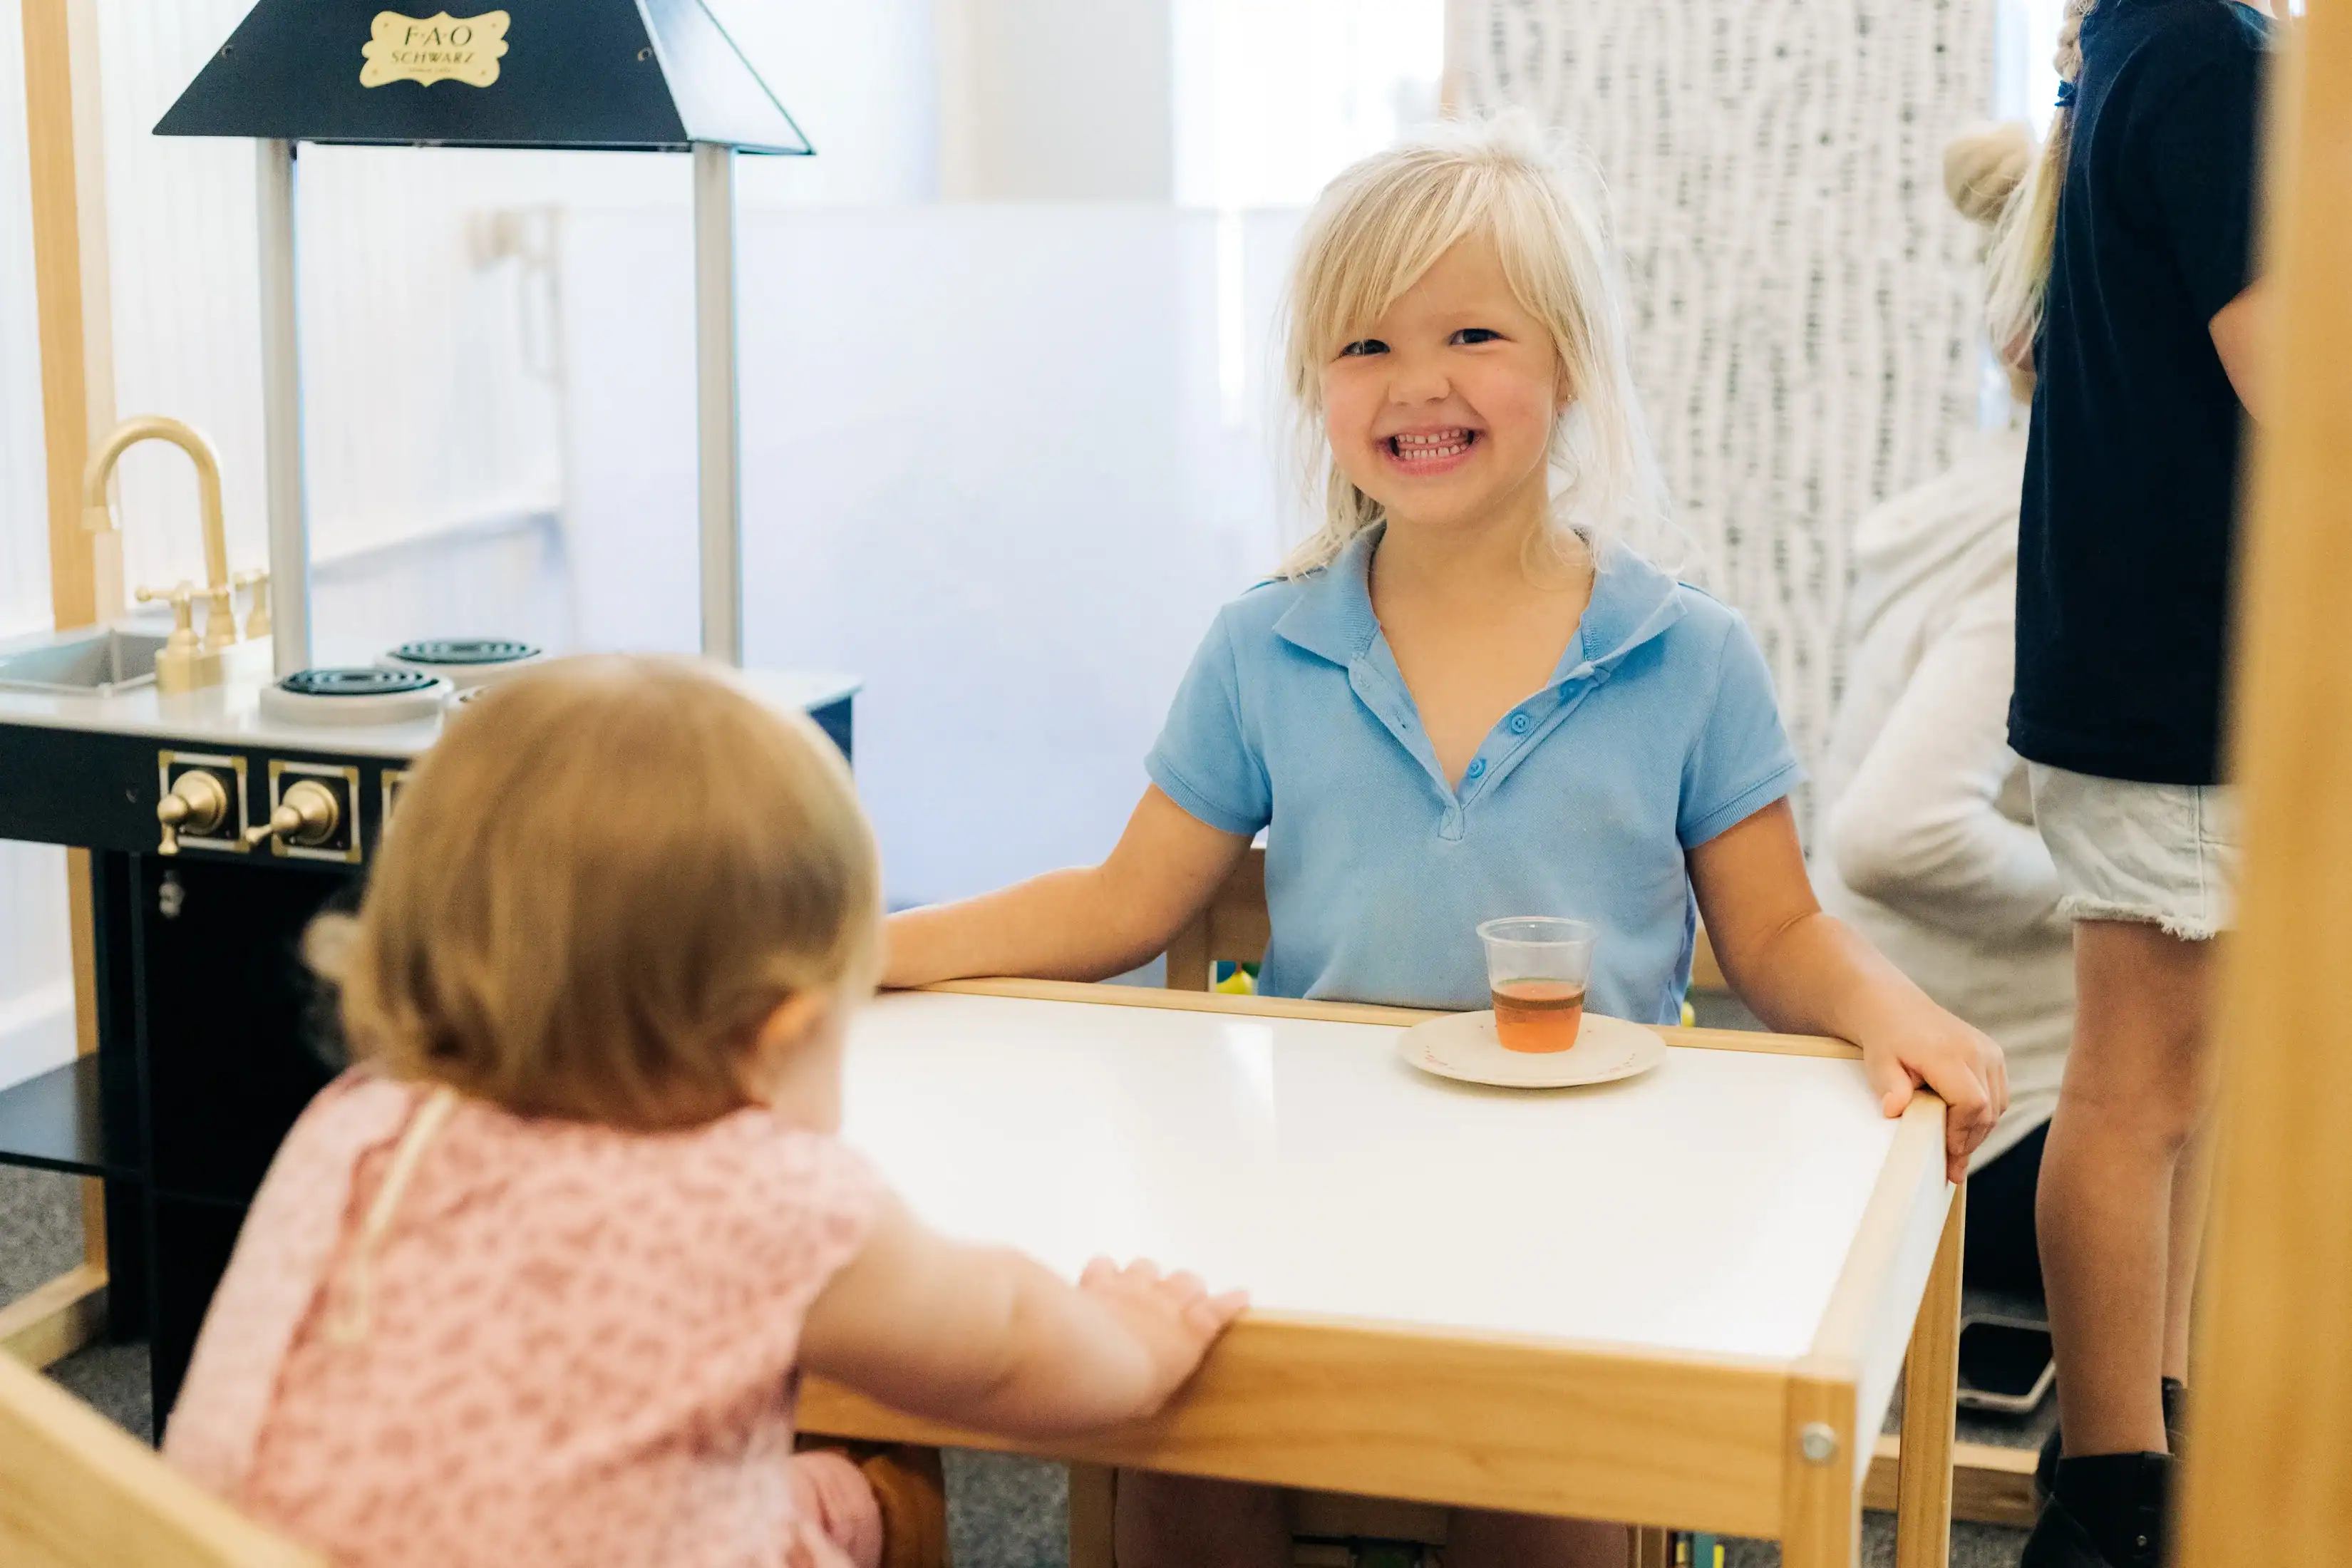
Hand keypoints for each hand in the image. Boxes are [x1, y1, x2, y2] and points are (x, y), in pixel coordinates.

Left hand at [1078, 1256, 1247, 1414]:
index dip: (1232, 1301)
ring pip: (1147, 1265)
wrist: (1093, 1365)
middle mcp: (1165, 1303)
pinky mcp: (1101, 1282)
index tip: (1241, 1295)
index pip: (1220, 1309)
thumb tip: (1155, 1384)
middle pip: (1188, 1280)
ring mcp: (1132, 1288)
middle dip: (1188, 1287)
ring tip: (1138, 1291)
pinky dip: (1104, 1272)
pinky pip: (1104, 1264)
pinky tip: (1100, 1283)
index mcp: (1188, 1334)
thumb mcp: (1153, 1399)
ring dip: (1145, 1276)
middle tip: (1181, 1301)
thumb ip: (1160, 1381)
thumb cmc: (1128, 1392)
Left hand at [1855, 998, 2008, 1183]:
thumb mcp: (1878, 1062)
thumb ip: (1890, 1086)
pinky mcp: (1994, 1055)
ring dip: (1977, 1131)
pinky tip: (1961, 1127)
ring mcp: (1990, 1051)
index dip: (1961, 1133)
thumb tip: (1894, 1110)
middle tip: (1951, 1168)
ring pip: (1997, 1106)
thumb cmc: (1885, 1039)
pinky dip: (1983, 1115)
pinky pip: (1998, 1096)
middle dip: (1969, 1141)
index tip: (1945, 1153)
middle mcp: (1977, 1051)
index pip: (1971, 1103)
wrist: (1895, 1008)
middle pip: (1988, 1111)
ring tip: (1953, 1150)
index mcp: (1949, 1053)